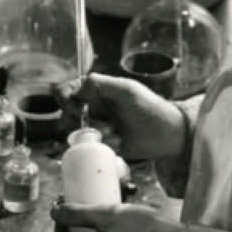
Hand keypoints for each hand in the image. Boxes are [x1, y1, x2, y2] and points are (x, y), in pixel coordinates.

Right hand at [74, 72, 189, 164]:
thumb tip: (76, 87)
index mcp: (95, 91)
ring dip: (96, 137)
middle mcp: (92, 108)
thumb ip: (100, 84)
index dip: (66, 102)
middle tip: (107, 127)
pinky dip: (104, 147)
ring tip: (117, 135)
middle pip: (67, 116)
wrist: (166, 134)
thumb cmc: (149, 107)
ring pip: (77, 134)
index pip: (65, 92)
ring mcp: (95, 127)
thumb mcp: (126, 90)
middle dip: (85, 124)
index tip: (79, 111)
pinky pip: (89, 148)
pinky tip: (120, 143)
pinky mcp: (101, 144)